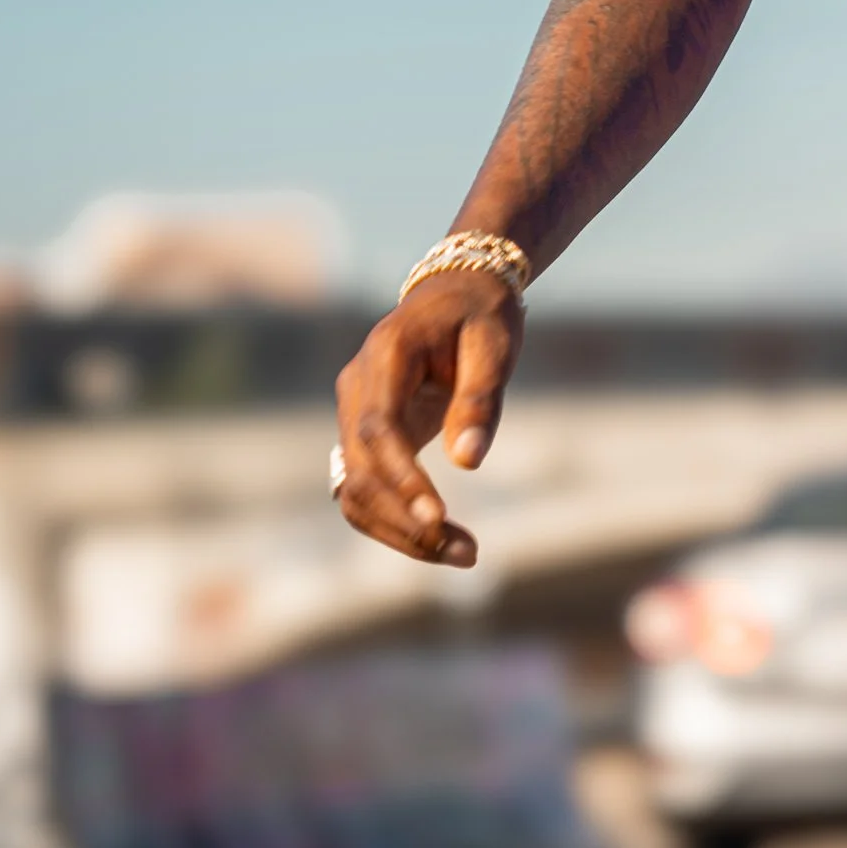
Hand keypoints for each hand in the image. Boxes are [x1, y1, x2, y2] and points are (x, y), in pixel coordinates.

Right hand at [333, 271, 524, 564]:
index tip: (438, 517)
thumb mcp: (494, 345)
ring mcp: (352, 413)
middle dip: (406, 520)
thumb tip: (469, 461)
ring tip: (463, 554)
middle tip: (467, 552)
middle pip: (360, 471)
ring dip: (399, 532)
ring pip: (354, 491)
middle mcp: (356, 387)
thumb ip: (480, 398)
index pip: (378, 429)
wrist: (457, 293)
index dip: (402, 478)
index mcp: (385, 355)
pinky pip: (364, 490)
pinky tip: (441, 540)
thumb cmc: (481, 315)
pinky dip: (395, 522)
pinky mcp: (362, 438)